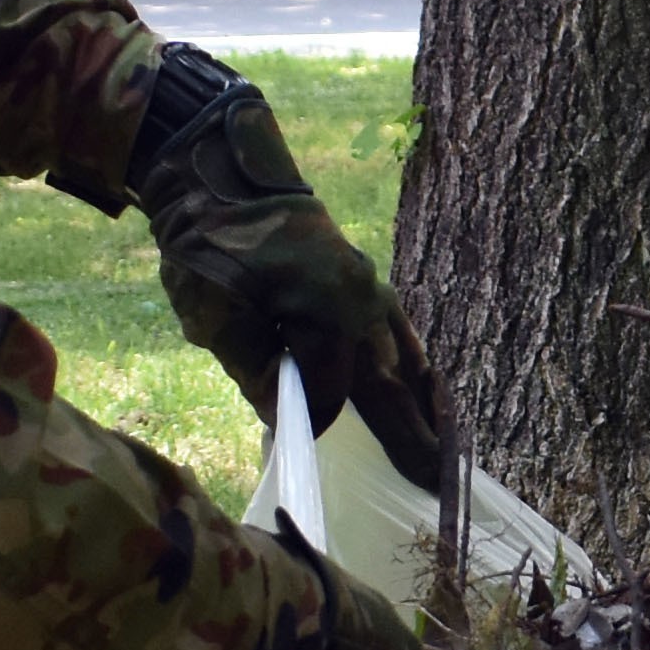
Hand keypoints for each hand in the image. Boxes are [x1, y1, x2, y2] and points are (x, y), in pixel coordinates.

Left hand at [135, 45, 454, 485]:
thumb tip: (286, 417)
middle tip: (437, 479)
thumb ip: (255, 373)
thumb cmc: (207, 243)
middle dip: (411, 433)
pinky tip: (421, 377)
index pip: (333, 395)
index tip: (300, 441)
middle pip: (388, 384)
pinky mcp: (362, 274)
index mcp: (327, 315)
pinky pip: (396, 325)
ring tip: (442, 443)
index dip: (317, 421)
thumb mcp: (215, 317)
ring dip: (418, 400)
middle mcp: (361, 303)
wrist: (222, 170)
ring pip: (401, 356)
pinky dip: (410, 355)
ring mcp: (369, 286)